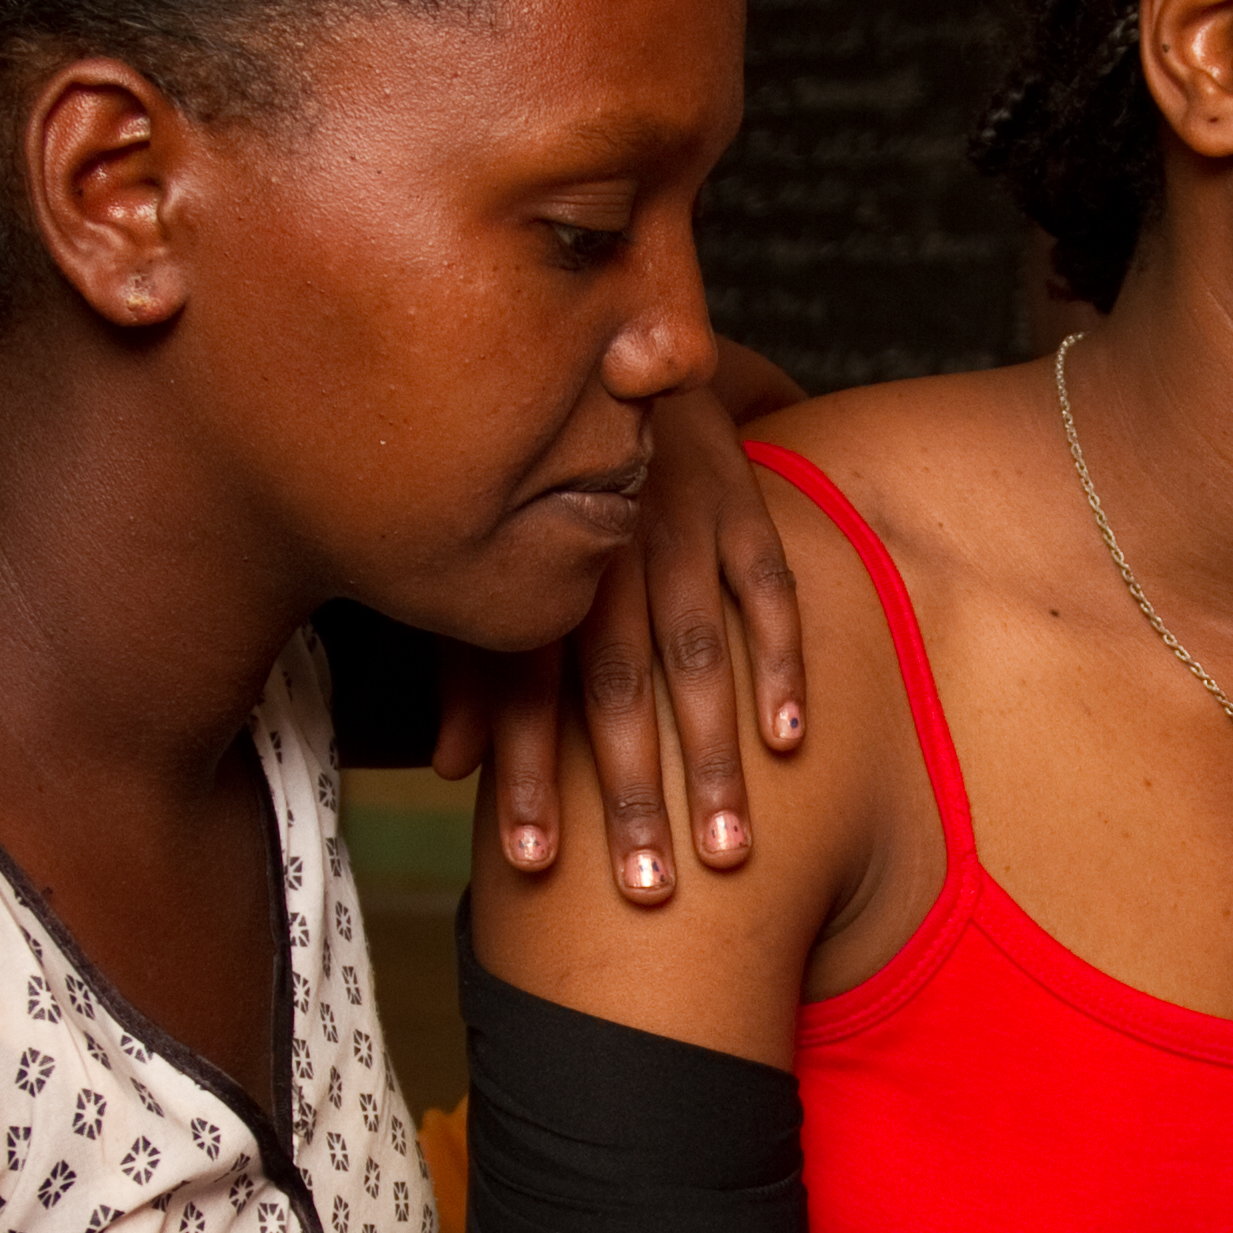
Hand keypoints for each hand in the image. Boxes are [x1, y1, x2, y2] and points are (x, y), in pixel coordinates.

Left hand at [440, 344, 809, 905]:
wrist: (606, 341)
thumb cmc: (532, 474)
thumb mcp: (480, 553)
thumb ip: (466, 665)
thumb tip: (446, 770)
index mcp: (532, 565)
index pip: (524, 687)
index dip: (526, 778)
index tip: (532, 868)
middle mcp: (602, 547)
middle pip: (614, 688)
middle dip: (628, 795)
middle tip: (646, 891)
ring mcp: (676, 521)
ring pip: (695, 653)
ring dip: (711, 757)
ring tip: (728, 850)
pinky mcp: (740, 497)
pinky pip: (766, 584)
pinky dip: (781, 660)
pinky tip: (787, 741)